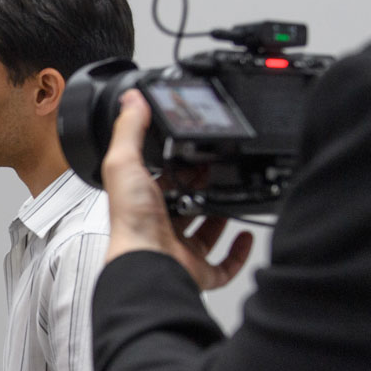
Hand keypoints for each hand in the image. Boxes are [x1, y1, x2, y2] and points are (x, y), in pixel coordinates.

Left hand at [102, 90, 252, 289]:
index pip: (160, 179)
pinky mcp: (199, 270)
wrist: (147, 264)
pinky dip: (237, 252)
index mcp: (141, 202)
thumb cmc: (132, 222)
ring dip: (220, 215)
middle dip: (202, 185)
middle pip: (185, 203)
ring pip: (204, 231)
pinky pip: (223, 264)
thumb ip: (130, 130)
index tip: (194, 149)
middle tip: (218, 167)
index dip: (176, 165)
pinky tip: (246, 235)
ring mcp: (180, 249)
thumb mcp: (124, 163)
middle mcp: (159, 226)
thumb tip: (132, 100)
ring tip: (234, 195)